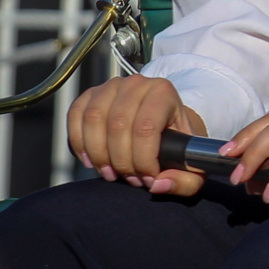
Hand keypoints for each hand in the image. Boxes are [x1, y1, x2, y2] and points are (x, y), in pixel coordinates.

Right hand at [67, 75, 208, 197]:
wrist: (163, 121)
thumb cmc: (177, 142)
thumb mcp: (193, 164)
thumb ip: (186, 181)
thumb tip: (157, 185)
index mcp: (164, 92)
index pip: (146, 128)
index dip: (143, 161)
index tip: (148, 178)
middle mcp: (137, 83)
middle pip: (117, 127)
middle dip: (121, 162)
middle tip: (129, 178)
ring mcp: (111, 86)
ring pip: (94, 121)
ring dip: (98, 154)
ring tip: (110, 172)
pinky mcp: (90, 94)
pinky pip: (75, 116)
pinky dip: (79, 143)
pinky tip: (91, 160)